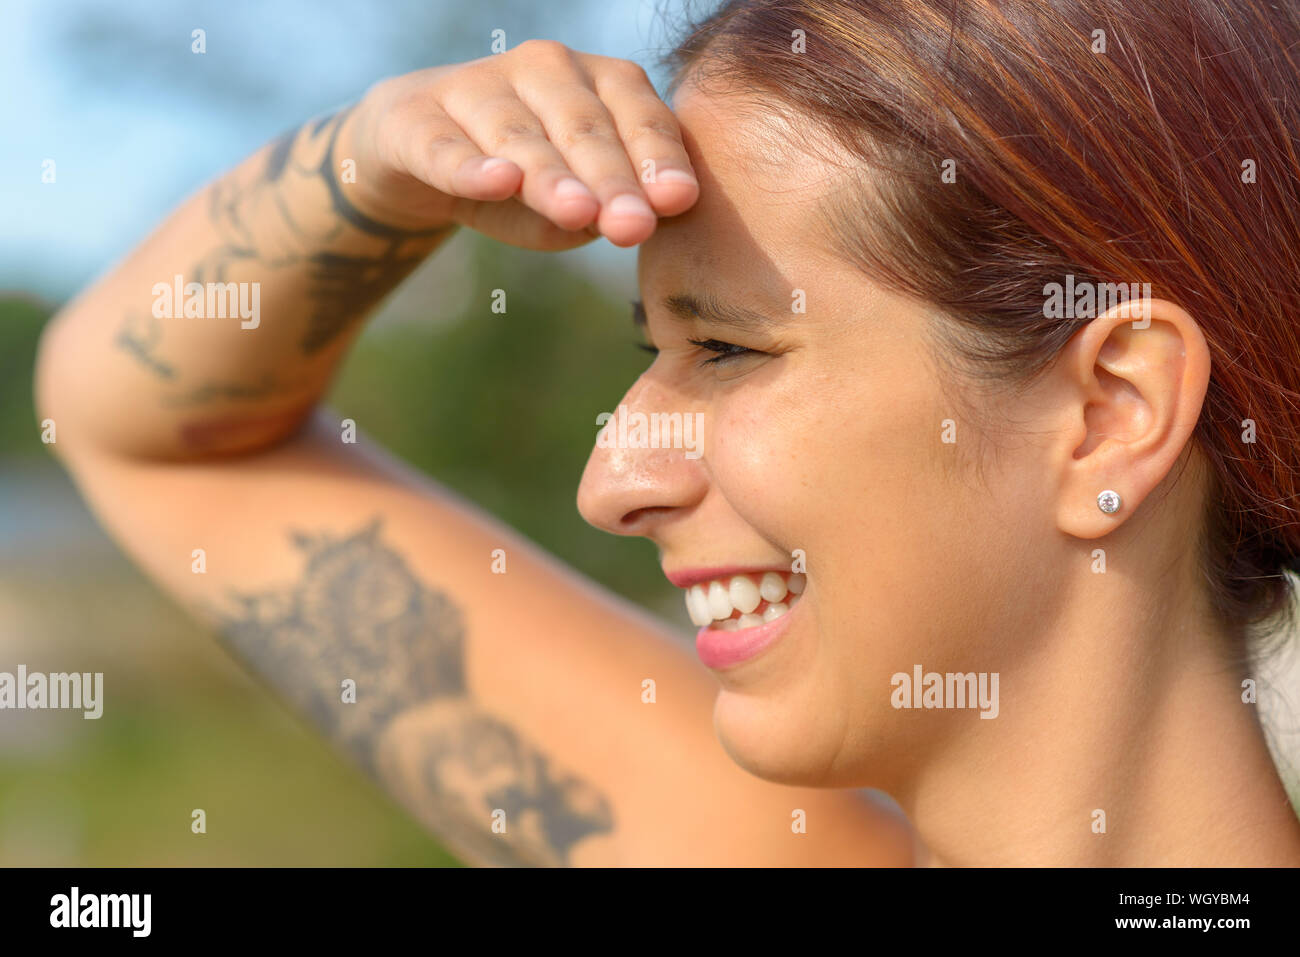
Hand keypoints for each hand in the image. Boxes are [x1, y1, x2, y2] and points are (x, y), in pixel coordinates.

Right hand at [337, 40, 700, 249]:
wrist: (419, 154)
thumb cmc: (523, 179)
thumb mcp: (575, 202)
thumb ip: (607, 212)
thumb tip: (639, 222)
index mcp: (599, 82)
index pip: (638, 115)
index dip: (658, 159)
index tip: (677, 201)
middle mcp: (543, 70)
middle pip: (584, 127)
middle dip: (612, 179)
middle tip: (634, 226)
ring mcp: (477, 87)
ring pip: (520, 135)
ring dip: (551, 175)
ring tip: (577, 211)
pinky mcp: (417, 120)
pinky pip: (446, 146)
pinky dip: (471, 166)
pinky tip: (496, 182)